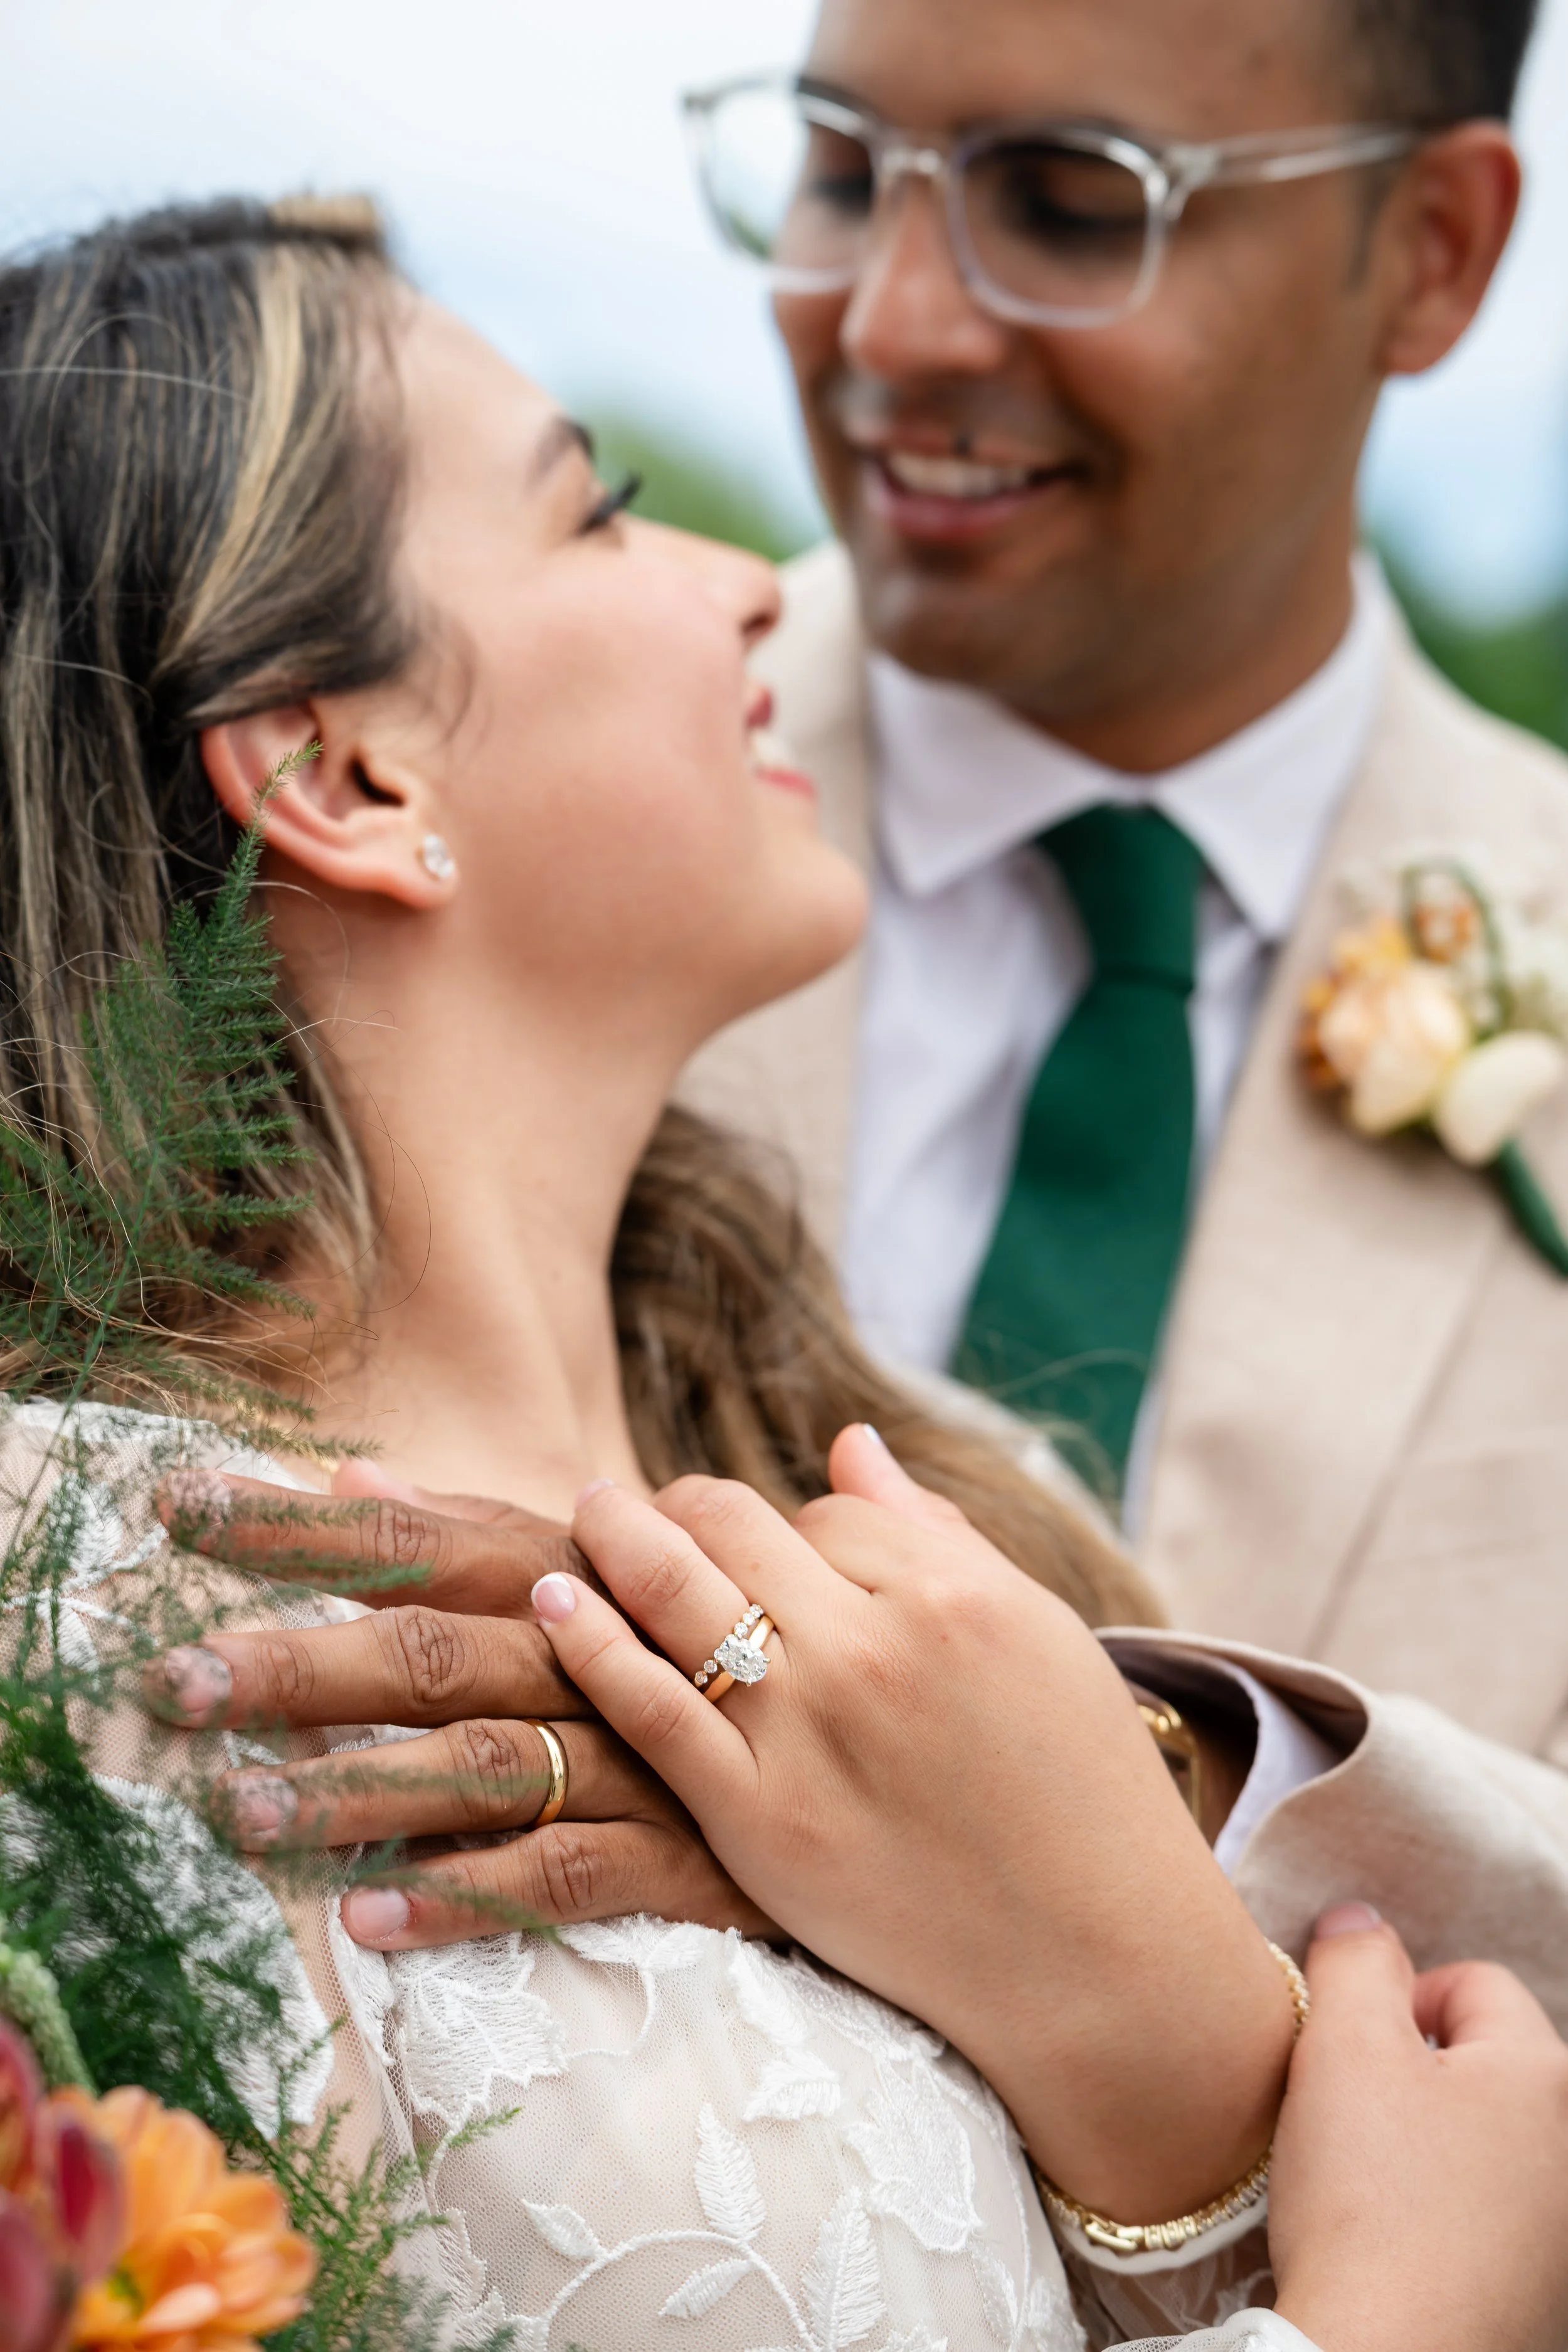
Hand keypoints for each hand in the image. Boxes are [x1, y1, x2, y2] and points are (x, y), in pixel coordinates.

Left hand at [142, 1466, 773, 1943]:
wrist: (914, 1734)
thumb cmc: (733, 1635)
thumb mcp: (617, 1561)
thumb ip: (484, 1523)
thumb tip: (355, 1470)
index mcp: (578, 1571)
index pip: (418, 1537)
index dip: (301, 1524)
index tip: (181, 1508)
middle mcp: (605, 1649)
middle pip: (435, 1649)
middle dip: (301, 1663)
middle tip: (179, 1682)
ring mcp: (648, 1752)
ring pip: (487, 1764)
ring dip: (360, 1786)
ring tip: (245, 1811)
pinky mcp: (690, 1851)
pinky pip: (568, 1875)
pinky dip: (471, 1891)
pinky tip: (374, 1913)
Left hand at [537, 1428, 1299, 2226]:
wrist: (1099, 1962)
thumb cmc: (1082, 1791)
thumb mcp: (1037, 1634)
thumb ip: (937, 1534)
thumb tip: (847, 1441)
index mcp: (953, 1593)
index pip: (827, 1512)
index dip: (793, 1525)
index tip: (776, 1554)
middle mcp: (873, 1648)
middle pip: (737, 1531)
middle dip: (683, 1505)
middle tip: (639, 1500)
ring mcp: (809, 1735)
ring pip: (677, 1594)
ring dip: (616, 1538)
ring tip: (588, 1511)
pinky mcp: (759, 1821)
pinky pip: (651, 1710)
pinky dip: (591, 1645)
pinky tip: (555, 1600)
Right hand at [1271, 1906, 1567, 2351]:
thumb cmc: (1365, 2204)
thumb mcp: (1340, 2047)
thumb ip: (1354, 1962)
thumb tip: (1362, 1921)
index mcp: (1544, 2075)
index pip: (1472, 1983)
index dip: (1393, 2001)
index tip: (1345, 2054)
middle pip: (1485, 2067)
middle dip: (1413, 2077)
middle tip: (1349, 2118)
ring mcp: (1567, 2236)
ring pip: (1487, 2147)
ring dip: (1430, 2150)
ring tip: (1368, 2189)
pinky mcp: (1544, 2299)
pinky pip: (1492, 2224)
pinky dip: (1446, 2221)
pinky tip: (1397, 2248)